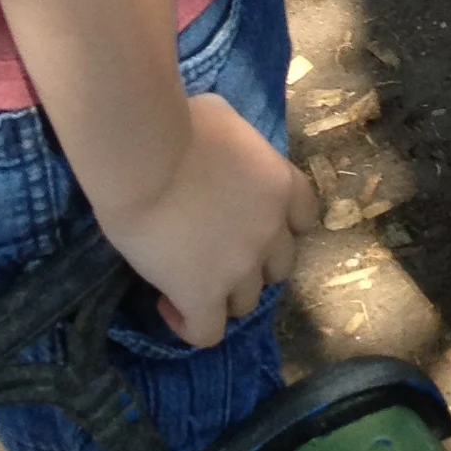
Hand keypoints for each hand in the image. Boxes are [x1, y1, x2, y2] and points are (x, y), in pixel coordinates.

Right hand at [97, 92, 318, 346]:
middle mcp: (271, 230)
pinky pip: (208, 332)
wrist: (146, 156)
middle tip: (213, 251)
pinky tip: (168, 303)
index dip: (279, 225)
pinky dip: (191, 325)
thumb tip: (219, 142)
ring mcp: (240, 266)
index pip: (304, 218)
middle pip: (278, 267)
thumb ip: (235, 142)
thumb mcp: (221, 118)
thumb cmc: (178, 124)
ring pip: (246, 302)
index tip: (245, 220)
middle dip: (252, 263)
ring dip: (222, 294)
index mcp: (281, 184)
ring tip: (187, 278)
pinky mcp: (203, 295)